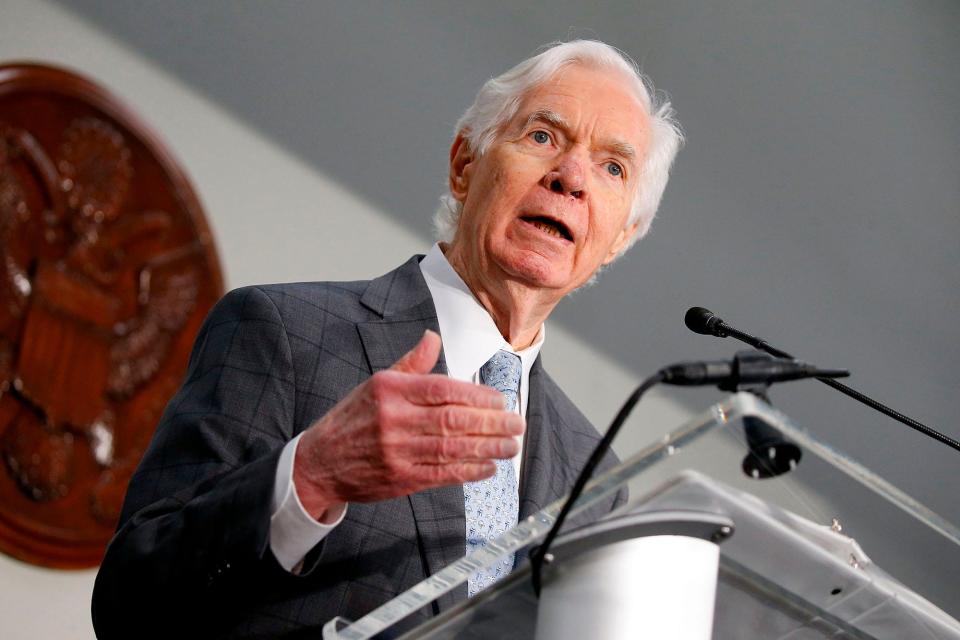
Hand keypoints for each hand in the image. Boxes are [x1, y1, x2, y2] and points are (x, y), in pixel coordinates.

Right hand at [293, 330, 523, 519]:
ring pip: (451, 448)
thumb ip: (410, 364)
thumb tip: (433, 338)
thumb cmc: (352, 419)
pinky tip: (488, 467)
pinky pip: (441, 475)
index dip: (476, 395)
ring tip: (510, 446)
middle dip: (490, 423)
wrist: (319, 463)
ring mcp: (396, 451)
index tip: (499, 400)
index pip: (442, 389)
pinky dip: (468, 472)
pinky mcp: (400, 479)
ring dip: (487, 448)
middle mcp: (393, 419)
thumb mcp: (376, 384)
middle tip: (516, 424)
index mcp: (390, 390)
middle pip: (452, 419)